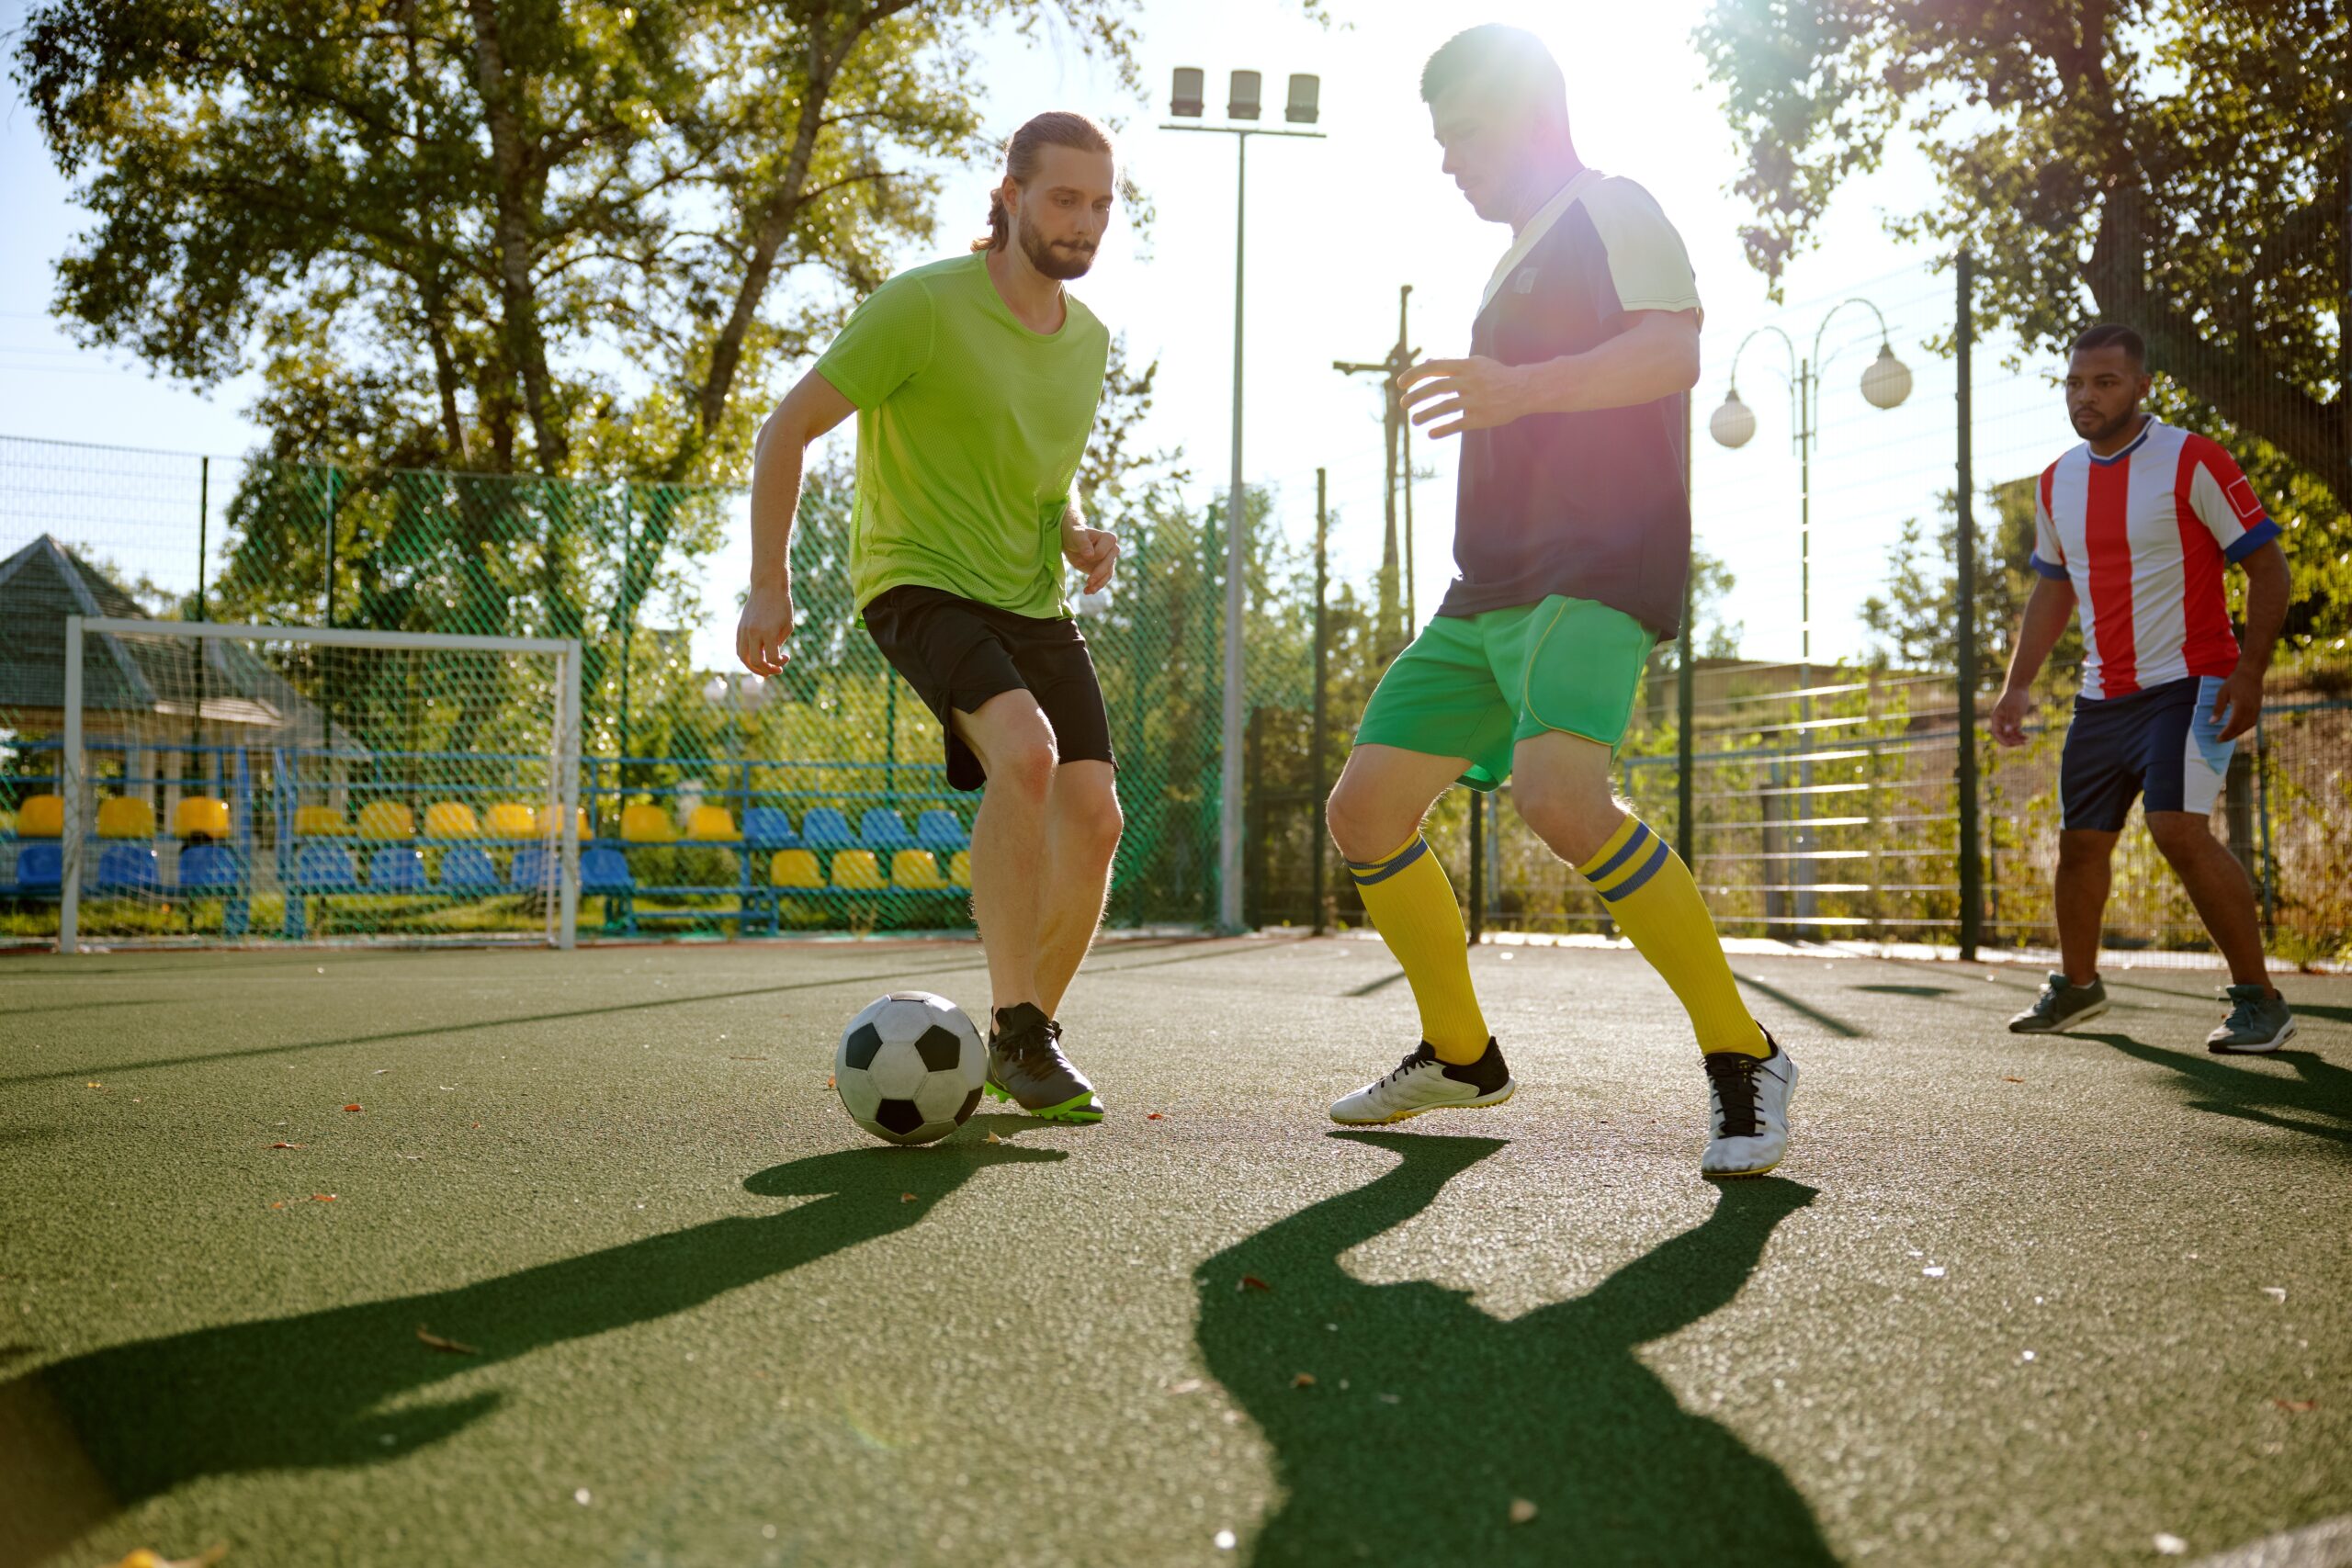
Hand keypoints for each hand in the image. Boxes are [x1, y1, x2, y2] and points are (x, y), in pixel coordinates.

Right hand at [736, 579, 794, 675]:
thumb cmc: (782, 605)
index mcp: (768, 632)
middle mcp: (753, 633)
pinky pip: (739, 648)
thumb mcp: (787, 625)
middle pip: (755, 662)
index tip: (786, 657)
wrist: (767, 587)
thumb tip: (771, 658)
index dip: (780, 663)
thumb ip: (778, 644)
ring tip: (764, 670)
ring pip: (743, 657)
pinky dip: (746, 657)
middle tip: (776, 671)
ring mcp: (744, 630)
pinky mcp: (740, 628)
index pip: (772, 658)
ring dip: (753, 667)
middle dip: (766, 670)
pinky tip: (756, 658)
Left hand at [1063, 520, 1118, 592]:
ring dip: (1098, 584)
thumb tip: (1090, 555)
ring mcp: (1110, 560)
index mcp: (1109, 538)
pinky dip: (1096, 587)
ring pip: (1108, 575)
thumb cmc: (1075, 535)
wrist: (1071, 541)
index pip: (1102, 553)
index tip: (1080, 559)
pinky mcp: (1104, 570)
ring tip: (1087, 591)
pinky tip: (1086, 591)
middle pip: (1108, 565)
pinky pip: (1103, 580)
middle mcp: (1113, 549)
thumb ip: (1083, 544)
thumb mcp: (1077, 536)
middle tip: (1087, 582)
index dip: (1092, 558)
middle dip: (1097, 574)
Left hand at [1398, 356, 1525, 438]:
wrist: (1524, 389)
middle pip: (1437, 387)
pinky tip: (1431, 434)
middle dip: (1416, 396)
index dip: (1414, 375)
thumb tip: (1428, 362)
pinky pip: (1459, 424)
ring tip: (1414, 421)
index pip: (1434, 367)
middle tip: (1403, 404)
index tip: (1401, 384)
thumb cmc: (1496, 376)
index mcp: (1466, 366)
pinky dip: (1443, 429)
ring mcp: (1476, 400)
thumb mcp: (1476, 364)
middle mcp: (1470, 381)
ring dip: (1426, 414)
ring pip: (1446, 407)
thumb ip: (1451, 364)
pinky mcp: (1482, 417)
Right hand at [1990, 685, 2033, 748]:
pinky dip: (2019, 735)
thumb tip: (2008, 732)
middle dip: (2011, 741)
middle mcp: (2000, 721)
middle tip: (2022, 743)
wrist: (2020, 688)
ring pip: (2009, 735)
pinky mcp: (2014, 720)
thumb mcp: (2014, 709)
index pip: (1996, 733)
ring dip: (2016, 739)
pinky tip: (2026, 737)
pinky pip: (2015, 731)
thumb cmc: (2015, 697)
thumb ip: (2011, 721)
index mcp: (1996, 718)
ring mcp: (2007, 721)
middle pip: (2003, 736)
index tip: (2012, 744)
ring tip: (2025, 740)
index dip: (2003, 740)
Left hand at [2210, 665, 2263, 741]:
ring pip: (2247, 727)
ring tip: (2227, 736)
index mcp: (2241, 707)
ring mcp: (2256, 710)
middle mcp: (2250, 710)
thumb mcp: (2222, 693)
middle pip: (2240, 728)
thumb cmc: (2235, 682)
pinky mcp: (2259, 708)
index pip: (2233, 726)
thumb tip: (2212, 722)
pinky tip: (2237, 729)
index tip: (2217, 739)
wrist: (2251, 673)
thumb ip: (2218, 708)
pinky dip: (2244, 728)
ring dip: (2237, 733)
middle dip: (2230, 736)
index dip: (2225, 734)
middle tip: (2220, 740)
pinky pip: (2252, 722)